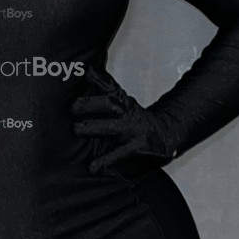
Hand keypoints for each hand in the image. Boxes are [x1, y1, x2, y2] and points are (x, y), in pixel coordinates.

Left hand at [70, 63, 177, 179]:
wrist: (165, 135)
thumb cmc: (135, 121)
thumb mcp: (122, 103)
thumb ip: (104, 91)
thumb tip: (84, 73)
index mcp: (123, 101)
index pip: (110, 86)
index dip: (98, 79)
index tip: (86, 72)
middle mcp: (127, 112)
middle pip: (109, 103)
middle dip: (90, 104)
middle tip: (73, 108)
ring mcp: (132, 130)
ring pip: (111, 127)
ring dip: (93, 127)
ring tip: (77, 129)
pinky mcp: (136, 147)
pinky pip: (118, 154)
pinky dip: (104, 161)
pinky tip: (93, 166)